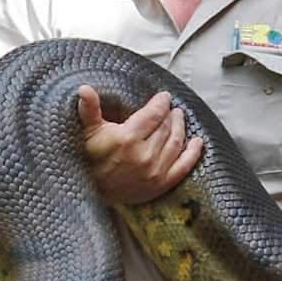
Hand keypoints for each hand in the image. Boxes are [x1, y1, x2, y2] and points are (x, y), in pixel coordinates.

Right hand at [76, 86, 203, 205]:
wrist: (89, 192)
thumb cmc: (88, 158)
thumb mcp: (88, 132)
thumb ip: (89, 109)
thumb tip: (83, 88)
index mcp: (127, 138)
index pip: (153, 115)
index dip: (161, 103)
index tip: (164, 97)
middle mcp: (144, 155)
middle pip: (166, 127)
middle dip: (170, 115)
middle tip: (171, 108)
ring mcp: (155, 171)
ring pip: (176, 142)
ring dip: (181, 128)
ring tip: (179, 117)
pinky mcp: (161, 185)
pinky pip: (184, 166)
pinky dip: (193, 153)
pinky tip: (198, 142)